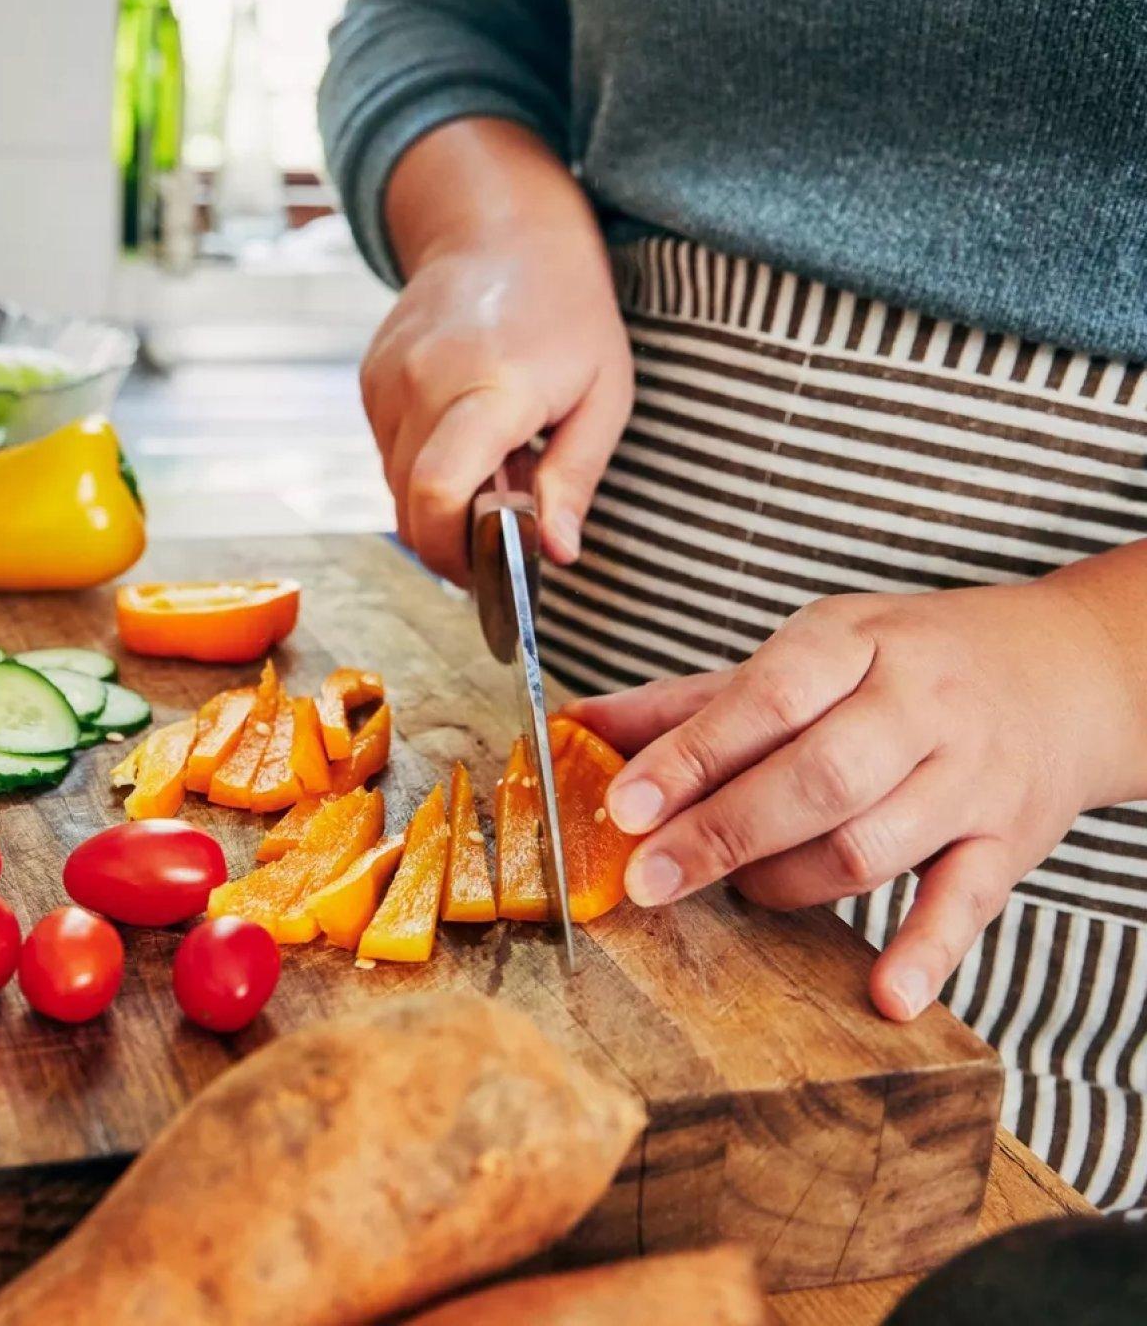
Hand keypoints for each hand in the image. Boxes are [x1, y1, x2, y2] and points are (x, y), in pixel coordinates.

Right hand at [361, 236, 632, 583]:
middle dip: (447, 542)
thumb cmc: (567, 315)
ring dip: (435, 504)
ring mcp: (388, 377)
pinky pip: (387, 454)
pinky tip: (460, 442)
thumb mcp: (604, 396)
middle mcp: (424, 379)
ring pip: (394, 485)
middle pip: (410, 503)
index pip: (440, 489)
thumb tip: (557, 553)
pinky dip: (419, 469)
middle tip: (494, 542)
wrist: (501, 232)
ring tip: (487, 475)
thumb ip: (575, 479)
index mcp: (493, 385)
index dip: (453, 549)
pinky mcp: (370, 379)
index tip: (488, 572)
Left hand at [569, 580, 1146, 1021]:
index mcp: (854, 642)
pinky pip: (968, 903)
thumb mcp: (807, 650)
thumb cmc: (903, 660)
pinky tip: (884, 994)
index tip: (624, 804)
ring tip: (740, 891)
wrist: (1061, 670)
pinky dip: (926, 953)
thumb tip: (576, 725)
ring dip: (787, 882)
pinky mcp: (1010, 843)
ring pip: (870, 846)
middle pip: (816, 779)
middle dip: (722, 833)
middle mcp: (918, 705)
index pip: (766, 698)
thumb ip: (692, 700)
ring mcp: (968, 777)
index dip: (692, 756)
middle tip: (648, 879)